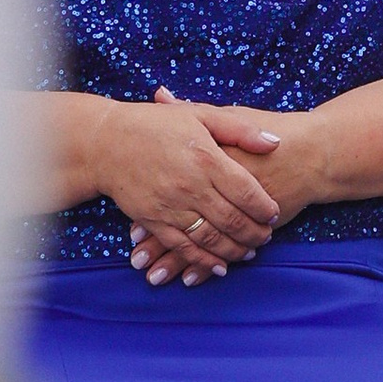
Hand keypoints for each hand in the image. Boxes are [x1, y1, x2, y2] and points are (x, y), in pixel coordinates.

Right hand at [112, 88, 279, 285]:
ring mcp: (171, 207)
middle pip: (232, 219)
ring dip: (233, 250)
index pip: (246, 191)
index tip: (274, 214)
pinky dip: (203, 260)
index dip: (264, 207)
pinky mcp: (153, 221)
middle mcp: (191, 186)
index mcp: (207, 158)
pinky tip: (218, 266)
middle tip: (266, 238)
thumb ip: (240, 130)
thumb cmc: (156, 124)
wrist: (106, 143)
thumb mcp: (201, 115)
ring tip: (249, 253)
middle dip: (254, 233)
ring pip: (210, 238)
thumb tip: (275, 143)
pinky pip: (182, 247)